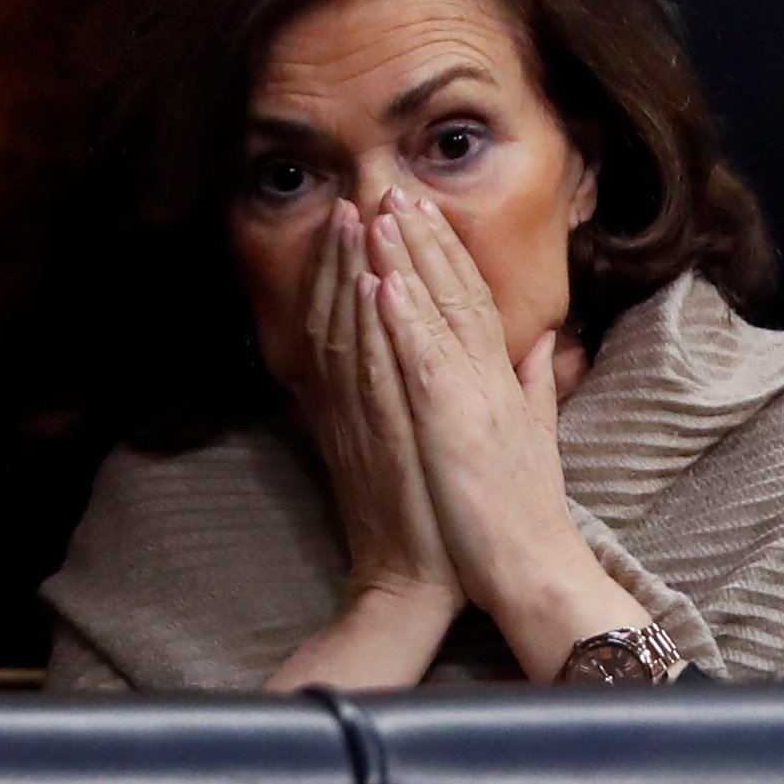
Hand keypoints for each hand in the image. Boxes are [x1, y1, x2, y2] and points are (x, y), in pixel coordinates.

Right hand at [284, 198, 457, 616]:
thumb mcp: (418, 446)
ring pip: (348, 334)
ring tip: (355, 220)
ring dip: (348, 275)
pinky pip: (370, 378)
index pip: (351, 324)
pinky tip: (371, 288)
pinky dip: (369, 330)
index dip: (351, 270)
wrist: (413, 584)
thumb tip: (444, 358)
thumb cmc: (427, 517)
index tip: (362, 218)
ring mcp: (365, 422)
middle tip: (349, 200)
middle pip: (338, 317)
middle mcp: (352, 407)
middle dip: (343, 257)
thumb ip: (426, 398)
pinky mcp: (383, 443)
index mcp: (364, 405)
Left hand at [369, 193, 651, 677]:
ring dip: (404, 259)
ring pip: (433, 313)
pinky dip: (402, 316)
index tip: (424, 210)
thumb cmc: (524, 514)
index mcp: (503, 379)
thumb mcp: (536, 437)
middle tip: (393, 188)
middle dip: (423, 238)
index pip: (474, 299)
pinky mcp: (449, 423)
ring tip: (377, 211)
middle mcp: (488, 378)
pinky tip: (381, 279)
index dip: (449, 252)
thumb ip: (536, 384)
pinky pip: (420, 358)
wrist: (532, 571)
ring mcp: (469, 396)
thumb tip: (542, 340)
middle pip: (453, 292)